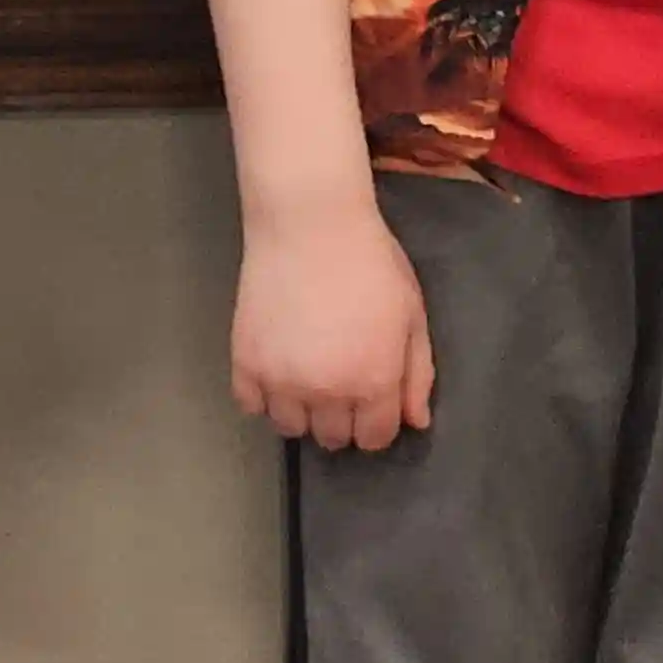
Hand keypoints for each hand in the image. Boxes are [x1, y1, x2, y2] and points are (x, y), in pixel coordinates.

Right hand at [231, 203, 435, 450]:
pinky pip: (250, 405)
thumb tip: (416, 422)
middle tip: (338, 383)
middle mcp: (327, 392)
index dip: (376, 423)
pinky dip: (262, 396)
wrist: (310, 224)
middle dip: (341, 419)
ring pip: (290, 428)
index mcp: (374, 382)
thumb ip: (417, 373)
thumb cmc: (370, 263)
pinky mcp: (245, 361)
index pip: (374, 438)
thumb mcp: (411, 315)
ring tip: (304, 380)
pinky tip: (275, 371)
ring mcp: (281, 379)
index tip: (370, 400)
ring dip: (301, 412)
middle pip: (333, 438)